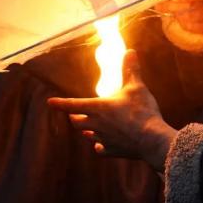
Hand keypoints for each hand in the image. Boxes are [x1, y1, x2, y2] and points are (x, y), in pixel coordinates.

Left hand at [47, 49, 175, 170]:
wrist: (152, 140)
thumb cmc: (142, 111)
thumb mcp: (137, 87)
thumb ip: (131, 70)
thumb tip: (130, 51)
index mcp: (98, 107)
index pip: (72, 104)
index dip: (60, 103)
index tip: (50, 102)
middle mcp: (96, 124)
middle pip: (77, 122)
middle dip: (74, 117)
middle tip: (74, 114)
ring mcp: (103, 138)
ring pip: (87, 135)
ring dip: (87, 130)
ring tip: (88, 127)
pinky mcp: (112, 150)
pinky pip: (101, 148)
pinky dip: (100, 145)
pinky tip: (102, 144)